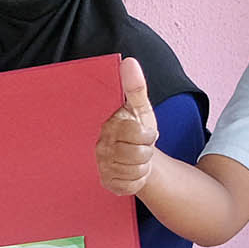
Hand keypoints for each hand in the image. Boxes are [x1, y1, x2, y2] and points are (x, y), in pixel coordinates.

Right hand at [99, 57, 159, 196]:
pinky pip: (130, 185)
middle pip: (138, 154)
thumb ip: (135, 87)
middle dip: (147, 152)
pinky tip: (133, 172)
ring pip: (135, 171)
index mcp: (108, 125)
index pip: (137, 133)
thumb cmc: (138, 130)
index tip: (145, 133)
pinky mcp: (107, 183)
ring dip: (143, 166)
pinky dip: (138, 180)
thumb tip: (129, 61)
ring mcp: (102, 166)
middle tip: (141, 147)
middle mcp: (100, 146)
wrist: (136, 156)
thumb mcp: (140, 108)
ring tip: (137, 159)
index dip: (148, 135)